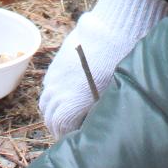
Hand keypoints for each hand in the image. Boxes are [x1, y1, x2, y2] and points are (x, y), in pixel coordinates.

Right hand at [38, 0, 167, 137]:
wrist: (115, 28)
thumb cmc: (121, 63)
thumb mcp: (114, 92)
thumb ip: (99, 110)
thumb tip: (94, 122)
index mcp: (73, 100)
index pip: (60, 125)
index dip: (65, 135)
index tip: (75, 140)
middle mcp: (59, 88)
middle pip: (49, 115)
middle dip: (57, 126)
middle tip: (70, 132)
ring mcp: (56, 73)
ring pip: (45, 99)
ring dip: (53, 110)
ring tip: (67, 114)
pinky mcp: (58, 60)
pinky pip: (48, 83)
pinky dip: (53, 94)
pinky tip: (66, 93)